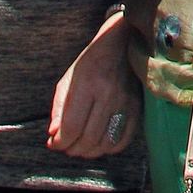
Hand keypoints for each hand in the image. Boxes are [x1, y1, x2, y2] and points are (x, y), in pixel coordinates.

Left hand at [49, 10, 137, 160]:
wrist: (125, 41)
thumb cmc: (93, 60)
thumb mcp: (70, 78)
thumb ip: (59, 108)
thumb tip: (54, 135)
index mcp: (88, 84)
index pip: (71, 128)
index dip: (59, 142)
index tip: (54, 142)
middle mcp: (108, 95)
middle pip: (87, 140)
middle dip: (72, 148)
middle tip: (67, 144)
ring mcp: (125, 102)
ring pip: (105, 144)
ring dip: (90, 151)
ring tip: (82, 144)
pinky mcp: (137, 107)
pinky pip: (123, 140)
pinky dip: (110, 147)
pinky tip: (101, 140)